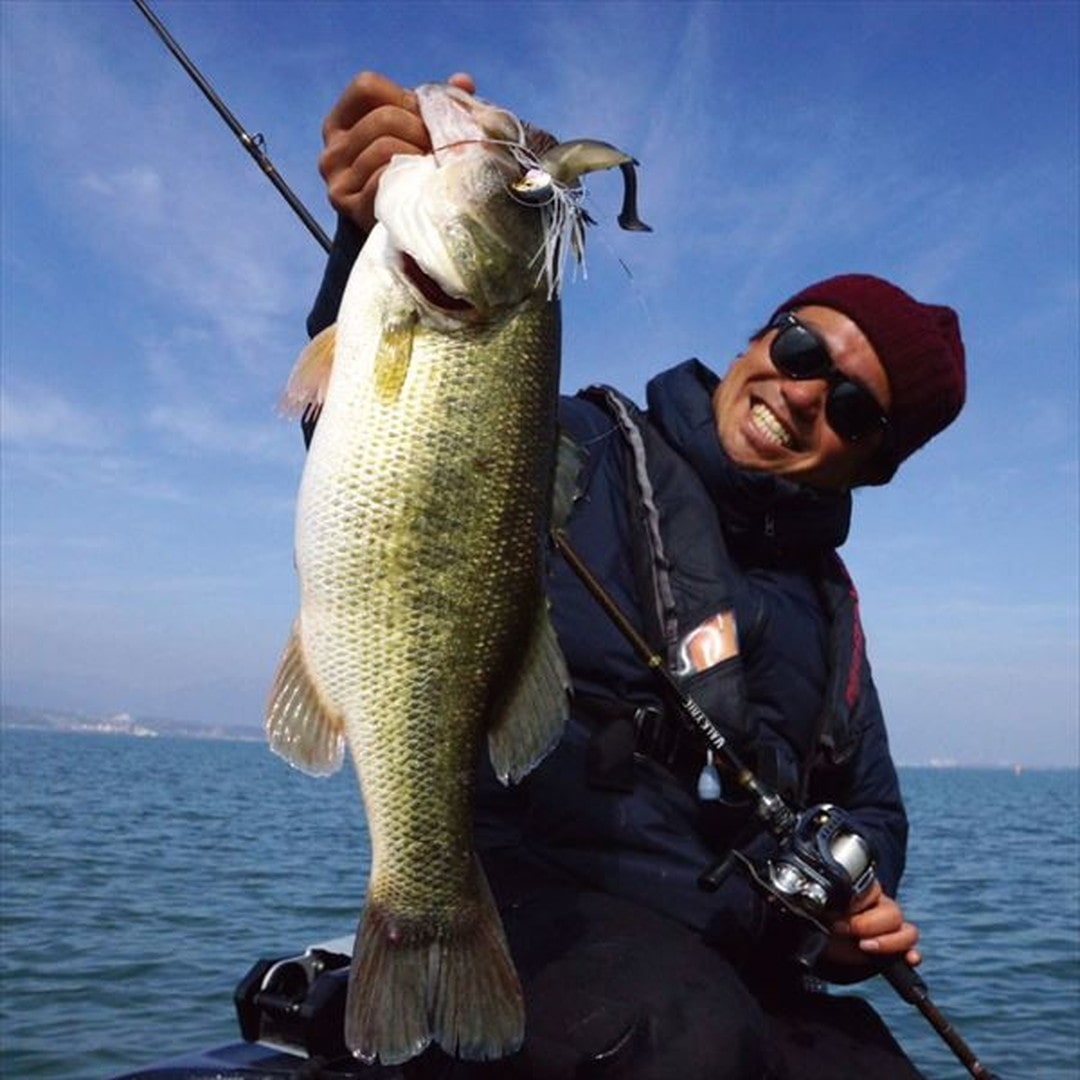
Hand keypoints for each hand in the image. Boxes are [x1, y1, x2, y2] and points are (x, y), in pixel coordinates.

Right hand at [318, 70, 475, 231]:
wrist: (396, 235)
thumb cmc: (409, 177)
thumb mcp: (414, 136)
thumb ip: (434, 106)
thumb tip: (464, 81)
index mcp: (340, 124)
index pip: (366, 86)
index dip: (403, 97)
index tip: (423, 118)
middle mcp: (331, 151)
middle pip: (383, 118)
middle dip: (420, 131)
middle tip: (438, 150)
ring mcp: (336, 181)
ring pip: (386, 147)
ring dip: (419, 157)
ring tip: (433, 170)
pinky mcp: (350, 208)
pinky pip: (384, 179)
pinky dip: (409, 179)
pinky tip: (422, 187)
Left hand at [823, 880, 921, 970]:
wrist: (825, 942)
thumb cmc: (826, 921)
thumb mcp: (825, 911)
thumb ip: (828, 906)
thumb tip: (827, 907)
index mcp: (866, 891)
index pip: (874, 890)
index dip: (858, 903)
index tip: (839, 913)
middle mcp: (884, 908)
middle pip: (893, 913)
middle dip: (868, 924)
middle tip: (846, 930)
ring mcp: (894, 930)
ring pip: (908, 933)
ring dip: (888, 942)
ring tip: (864, 947)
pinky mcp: (898, 951)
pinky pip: (913, 952)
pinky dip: (911, 956)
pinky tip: (907, 959)